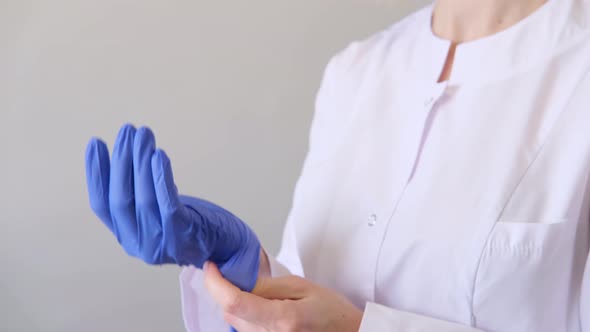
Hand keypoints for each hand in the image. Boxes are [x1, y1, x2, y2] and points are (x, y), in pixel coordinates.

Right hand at [84, 124, 259, 290]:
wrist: (225, 246)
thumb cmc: (191, 223)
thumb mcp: (157, 214)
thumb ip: (139, 197)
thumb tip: (126, 155)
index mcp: (127, 237)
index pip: (101, 204)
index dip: (96, 173)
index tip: (96, 143)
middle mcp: (138, 244)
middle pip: (120, 199)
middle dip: (121, 161)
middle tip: (126, 131)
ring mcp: (160, 243)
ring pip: (143, 198)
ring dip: (141, 162)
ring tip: (143, 135)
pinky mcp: (183, 236)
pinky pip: (167, 204)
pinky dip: (160, 178)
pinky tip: (158, 155)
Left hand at [204, 261, 362, 331]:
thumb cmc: (332, 313)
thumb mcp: (303, 287)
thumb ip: (268, 286)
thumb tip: (240, 282)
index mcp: (282, 319)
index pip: (234, 301)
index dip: (215, 282)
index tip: (211, 267)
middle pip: (229, 313)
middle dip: (226, 291)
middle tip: (238, 276)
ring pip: (234, 323)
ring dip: (236, 305)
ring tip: (260, 296)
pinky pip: (244, 331)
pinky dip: (244, 317)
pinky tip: (261, 309)